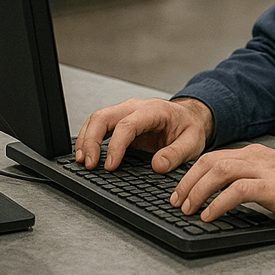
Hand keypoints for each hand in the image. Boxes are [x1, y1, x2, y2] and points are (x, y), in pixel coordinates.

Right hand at [75, 96, 214, 172]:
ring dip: (85, 139)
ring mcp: (126, 112)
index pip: (128, 124)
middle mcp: (136, 107)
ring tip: (82, 161)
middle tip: (88, 164)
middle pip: (104, 116)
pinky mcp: (120, 120)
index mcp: (154, 110)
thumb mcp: (192, 142)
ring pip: (97, 118)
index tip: (110, 166)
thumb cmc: (189, 128)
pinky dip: (88, 138)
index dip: (116, 145)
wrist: (189, 118)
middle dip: (91, 140)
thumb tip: (158, 166)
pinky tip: (85, 154)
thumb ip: (177, 154)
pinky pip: (99, 125)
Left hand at [170, 143, 274, 226]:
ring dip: (198, 190)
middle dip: (188, 181)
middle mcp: (258, 157)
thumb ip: (252, 179)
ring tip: (188, 208)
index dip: (193, 172)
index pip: (215, 156)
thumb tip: (223, 194)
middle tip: (176, 201)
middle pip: (212, 161)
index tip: (180, 189)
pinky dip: (219, 202)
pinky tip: (210, 214)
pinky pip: (239, 190)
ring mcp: (267, 170)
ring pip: (221, 171)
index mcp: (257, 153)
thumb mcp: (274, 178)